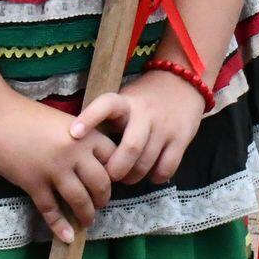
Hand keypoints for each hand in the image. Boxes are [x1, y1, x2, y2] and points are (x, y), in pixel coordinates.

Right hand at [0, 96, 114, 243]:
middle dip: (103, 198)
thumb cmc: (27, 116)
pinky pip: (51, 209)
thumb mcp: (62, 122)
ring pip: (79, 199)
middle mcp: (74, 152)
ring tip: (88, 222)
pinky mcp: (34, 183)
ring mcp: (54, 169)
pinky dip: (60, 225)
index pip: (112, 157)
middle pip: (100, 183)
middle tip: (101, 205)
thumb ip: (79, 140)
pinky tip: (67, 236)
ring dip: (86, 215)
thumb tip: (89, 164)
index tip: (112, 182)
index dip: (115, 172)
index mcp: (85, 133)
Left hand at [71, 68, 206, 186]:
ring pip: (146, 162)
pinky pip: (166, 168)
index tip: (74, 133)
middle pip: (131, 147)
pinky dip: (155, 177)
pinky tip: (151, 173)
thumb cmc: (145, 98)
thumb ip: (109, 120)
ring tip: (128, 177)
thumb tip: (82, 150)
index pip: (107, 105)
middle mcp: (146, 113)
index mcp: (126, 102)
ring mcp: (166, 126)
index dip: (90, 118)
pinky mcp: (182, 138)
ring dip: (133, 177)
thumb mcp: (125, 100)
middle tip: (110, 176)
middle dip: (116, 169)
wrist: (184, 82)